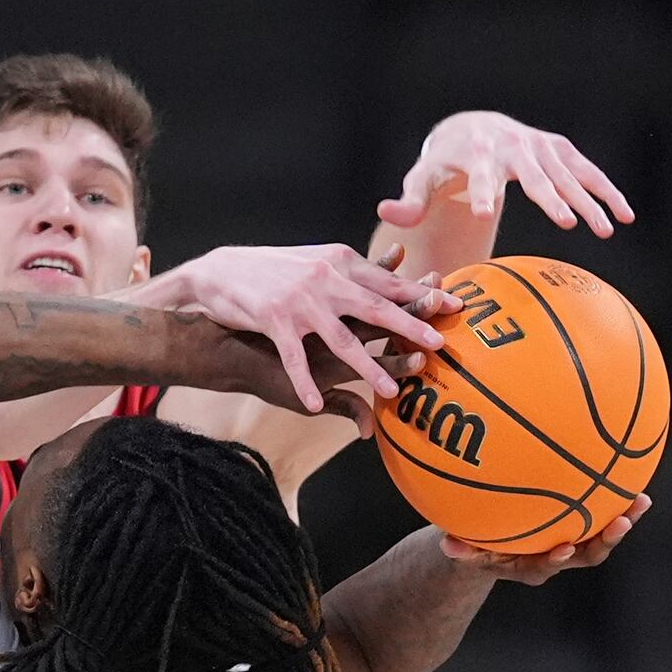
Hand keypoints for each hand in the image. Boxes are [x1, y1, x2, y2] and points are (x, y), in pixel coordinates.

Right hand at [185, 243, 461, 411]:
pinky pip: (294, 358)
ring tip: (392, 391)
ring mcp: (300, 301)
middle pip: (375, 307)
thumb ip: (353, 275)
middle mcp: (325, 280)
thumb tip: (390, 267)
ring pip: (342, 339)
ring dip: (368, 367)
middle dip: (409, 326)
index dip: (420, 293)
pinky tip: (313, 405)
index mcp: (338, 265)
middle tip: (439, 343)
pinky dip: (304, 383)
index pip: (387, 282)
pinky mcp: (273, 319)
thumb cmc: (270, 272)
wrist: (218, 272)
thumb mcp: (316, 265)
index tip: (453, 301)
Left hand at [378, 111, 634, 236]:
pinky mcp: (559, 149)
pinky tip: (626, 215)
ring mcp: (539, 146)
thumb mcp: (421, 179)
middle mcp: (512, 146)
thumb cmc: (443, 164)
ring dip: (589, 200)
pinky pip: (587, 170)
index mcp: (477, 154)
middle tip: (567, 224)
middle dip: (551, 198)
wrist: (471, 128)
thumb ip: (408, 201)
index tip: (485, 214)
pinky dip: (606, 190)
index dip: (483, 193)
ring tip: (607, 230)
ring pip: (568, 174)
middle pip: (534, 175)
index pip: (480, 175)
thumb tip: (384, 211)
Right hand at [438, 494, 651, 583]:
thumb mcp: (464, 549)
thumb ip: (459, 548)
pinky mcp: (580, 528)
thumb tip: (447, 544)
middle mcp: (555, 556)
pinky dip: (616, 498)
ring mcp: (571, 542)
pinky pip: (601, 512)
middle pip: (587, 555)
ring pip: (601, 536)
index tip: (566, 546)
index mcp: (529, 565)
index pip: (545, 565)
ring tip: (642, 499)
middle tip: (622, 523)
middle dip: (606, 541)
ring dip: (624, 519)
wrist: (492, 550)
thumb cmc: (476, 545)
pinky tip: (630, 472)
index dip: (556, 558)